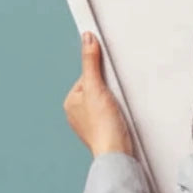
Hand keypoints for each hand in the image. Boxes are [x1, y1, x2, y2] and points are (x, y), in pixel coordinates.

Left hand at [64, 32, 133, 156]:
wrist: (116, 152)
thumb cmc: (103, 126)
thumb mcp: (96, 87)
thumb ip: (91, 62)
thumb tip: (87, 39)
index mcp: (70, 102)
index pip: (88, 76)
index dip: (101, 76)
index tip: (108, 82)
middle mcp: (78, 113)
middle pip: (98, 88)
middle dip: (109, 90)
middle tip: (114, 98)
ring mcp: (91, 123)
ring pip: (106, 100)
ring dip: (115, 101)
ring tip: (118, 109)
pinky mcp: (104, 130)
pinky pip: (112, 113)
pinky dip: (119, 112)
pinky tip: (122, 117)